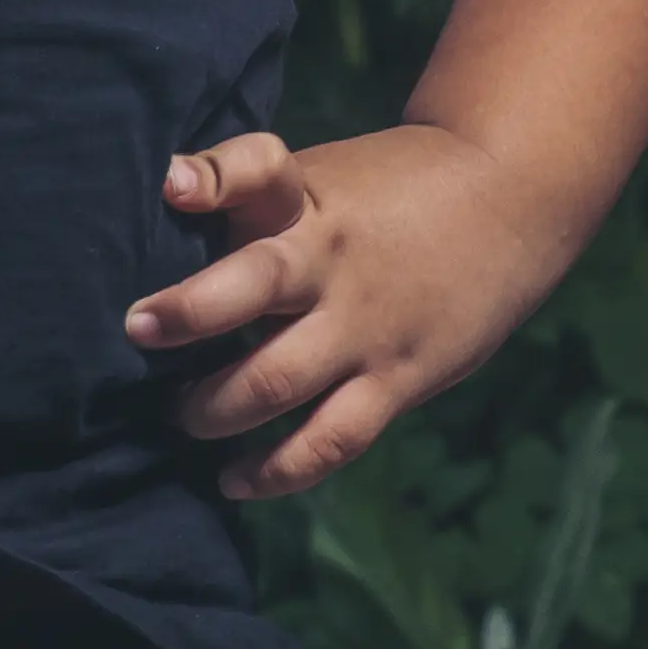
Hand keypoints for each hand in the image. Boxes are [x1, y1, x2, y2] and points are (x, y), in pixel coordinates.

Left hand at [125, 120, 574, 499]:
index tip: (175, 185)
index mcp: (309, 198)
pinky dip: (275, 470)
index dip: (214, 175)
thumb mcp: (325, 175)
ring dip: (213, 407)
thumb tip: (166, 201)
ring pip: (276, 381)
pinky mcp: (396, 380)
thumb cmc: (391, 191)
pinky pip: (328, 440)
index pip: (258, 169)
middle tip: (137, 332)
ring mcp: (366, 326)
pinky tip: (233, 479)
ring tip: (181, 414)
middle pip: (254, 284)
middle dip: (188, 315)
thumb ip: (251, 197)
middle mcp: (332, 260)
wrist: (510, 200)